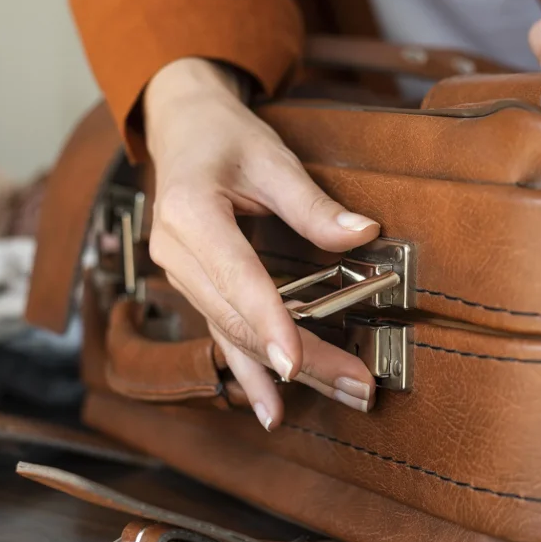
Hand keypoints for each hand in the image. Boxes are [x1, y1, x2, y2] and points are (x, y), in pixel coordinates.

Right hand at [143, 58, 379, 430]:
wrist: (182, 130)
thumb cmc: (226, 137)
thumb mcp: (273, 159)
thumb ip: (314, 204)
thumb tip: (364, 234)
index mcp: (190, 213)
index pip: (236, 277)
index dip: (268, 320)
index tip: (296, 359)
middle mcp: (176, 253)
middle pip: (240, 320)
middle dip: (300, 359)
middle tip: (356, 385)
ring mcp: (181, 276)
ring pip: (235, 336)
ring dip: (287, 373)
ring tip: (340, 394)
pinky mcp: (197, 288)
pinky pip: (223, 337)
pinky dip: (250, 375)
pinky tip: (273, 411)